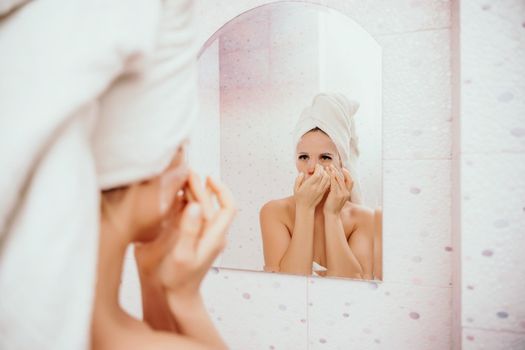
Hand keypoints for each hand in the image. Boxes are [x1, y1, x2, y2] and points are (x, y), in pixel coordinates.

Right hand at [158, 176, 235, 308]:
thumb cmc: (177, 280)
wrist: (175, 297)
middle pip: (212, 204)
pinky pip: (194, 216)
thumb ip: (189, 230)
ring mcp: (203, 236)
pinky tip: (175, 195)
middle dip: (202, 186)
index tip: (209, 177)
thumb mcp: (182, 256)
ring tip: (181, 179)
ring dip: (194, 193)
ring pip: (204, 208)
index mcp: (214, 237)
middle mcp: (212, 234)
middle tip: (187, 172)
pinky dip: (186, 203)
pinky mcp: (193, 238)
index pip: (228, 207)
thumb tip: (196, 205)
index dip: (222, 190)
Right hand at [293, 164, 329, 209]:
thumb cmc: (299, 198)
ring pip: (328, 179)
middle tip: (320, 167)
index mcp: (309, 185)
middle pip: (324, 175)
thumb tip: (302, 173)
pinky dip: (328, 178)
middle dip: (323, 169)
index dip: (318, 168)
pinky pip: (328, 183)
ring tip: (323, 171)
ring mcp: (321, 190)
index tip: (317, 166)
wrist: (305, 208)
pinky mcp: (323, 192)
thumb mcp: (295, 188)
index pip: (318, 174)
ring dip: (326, 173)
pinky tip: (325, 177)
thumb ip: (298, 179)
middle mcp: (316, 187)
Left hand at [323, 165, 352, 214]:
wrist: (332, 215)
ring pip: (339, 179)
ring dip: (334, 172)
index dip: (347, 174)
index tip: (342, 168)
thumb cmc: (333, 207)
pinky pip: (334, 183)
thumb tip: (335, 183)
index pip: (350, 180)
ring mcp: (342, 193)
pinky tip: (327, 173)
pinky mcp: (335, 194)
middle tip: (332, 165)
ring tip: (328, 167)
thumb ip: (338, 191)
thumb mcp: (338, 198)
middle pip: (345, 178)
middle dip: (338, 170)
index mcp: (348, 193)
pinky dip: (331, 176)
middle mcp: (346, 192)